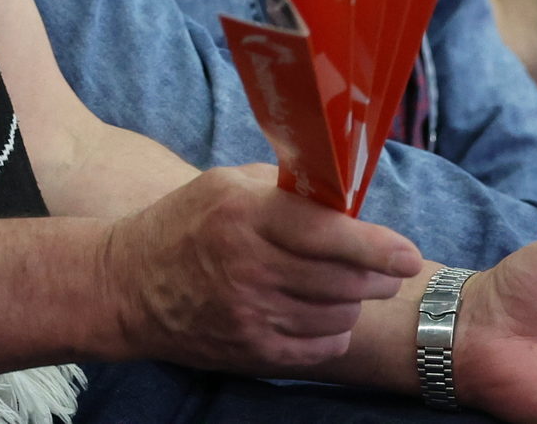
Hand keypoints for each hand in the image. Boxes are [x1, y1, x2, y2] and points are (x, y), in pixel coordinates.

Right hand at [107, 165, 423, 371]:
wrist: (128, 286)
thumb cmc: (183, 225)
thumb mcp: (224, 184)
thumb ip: (284, 187)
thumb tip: (344, 195)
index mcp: (244, 216)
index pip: (325, 232)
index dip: (375, 245)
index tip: (408, 253)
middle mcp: (250, 267)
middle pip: (344, 279)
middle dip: (377, 274)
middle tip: (384, 266)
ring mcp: (252, 316)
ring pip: (340, 314)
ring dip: (352, 300)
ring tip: (337, 284)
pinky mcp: (254, 352)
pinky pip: (323, 347)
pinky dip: (333, 330)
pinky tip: (315, 311)